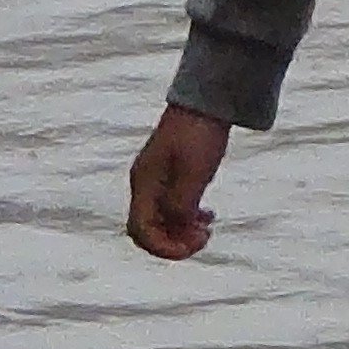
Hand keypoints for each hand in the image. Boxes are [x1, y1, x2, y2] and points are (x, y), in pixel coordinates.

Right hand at [126, 105, 229, 258]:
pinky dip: (188, 216)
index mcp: (144, 184)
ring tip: (207, 228)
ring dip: (182, 230)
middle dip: (173, 241)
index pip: (141, 231)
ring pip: (161, 219)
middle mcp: (145, 184)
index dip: (164, 247)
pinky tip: (208, 216)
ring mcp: (156, 179)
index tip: (193, 246)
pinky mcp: (171, 173)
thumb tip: (177, 229)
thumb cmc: (199, 134)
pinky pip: (172, 206)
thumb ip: (181, 204)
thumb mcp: (194, 173)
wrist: (207, 100)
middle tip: (203, 238)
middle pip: (147, 229)